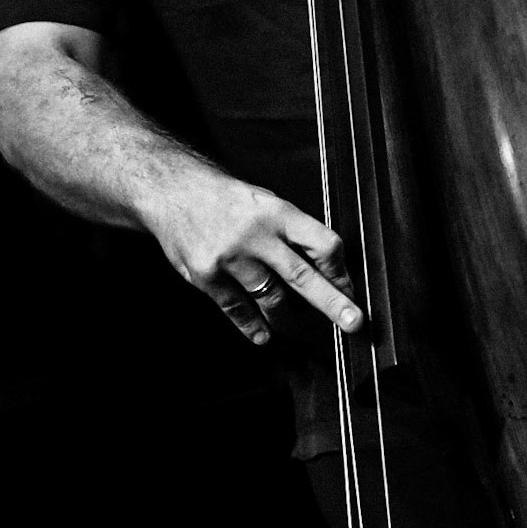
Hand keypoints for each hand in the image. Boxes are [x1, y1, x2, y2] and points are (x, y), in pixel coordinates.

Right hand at [146, 172, 363, 346]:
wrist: (171, 191)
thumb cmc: (226, 199)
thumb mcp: (265, 202)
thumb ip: (293, 233)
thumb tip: (327, 270)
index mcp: (278, 212)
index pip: (322, 244)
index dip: (340, 271)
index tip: (349, 290)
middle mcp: (256, 235)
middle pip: (303, 276)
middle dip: (332, 303)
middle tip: (355, 323)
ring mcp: (230, 258)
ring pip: (271, 300)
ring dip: (290, 320)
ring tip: (299, 329)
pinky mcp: (207, 276)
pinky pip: (238, 310)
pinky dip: (253, 326)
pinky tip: (263, 336)